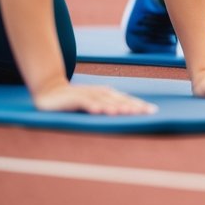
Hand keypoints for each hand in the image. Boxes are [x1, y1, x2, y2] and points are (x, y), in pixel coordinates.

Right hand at [32, 82, 156, 114]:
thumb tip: (130, 108)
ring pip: (105, 101)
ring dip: (117, 107)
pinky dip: (93, 106)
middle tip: (148, 113)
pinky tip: (100, 111)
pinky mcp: (74, 98)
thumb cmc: (75, 98)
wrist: (50, 92)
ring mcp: (87, 95)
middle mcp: (100, 93)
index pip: (126, 100)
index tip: (154, 111)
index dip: (139, 105)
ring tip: (129, 112)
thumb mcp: (94, 101)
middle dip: (134, 106)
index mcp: (107, 94)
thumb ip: (109, 104)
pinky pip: (85, 102)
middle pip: (120, 100)